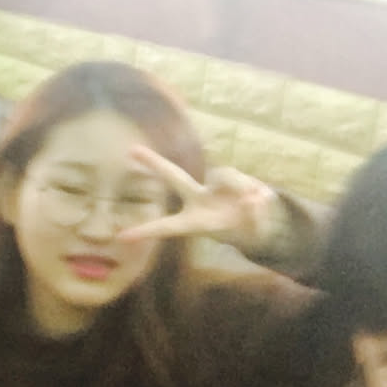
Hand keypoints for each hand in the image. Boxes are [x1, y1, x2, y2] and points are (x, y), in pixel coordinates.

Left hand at [117, 146, 285, 253]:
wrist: (263, 223)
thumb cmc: (246, 231)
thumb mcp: (251, 232)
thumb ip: (252, 218)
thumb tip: (250, 198)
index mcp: (194, 221)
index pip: (167, 226)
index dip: (146, 232)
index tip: (122, 237)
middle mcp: (199, 199)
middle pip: (174, 177)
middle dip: (155, 163)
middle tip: (132, 149)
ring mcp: (214, 185)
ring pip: (225, 175)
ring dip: (240, 188)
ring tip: (252, 204)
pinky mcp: (233, 177)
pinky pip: (243, 178)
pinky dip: (254, 189)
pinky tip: (260, 198)